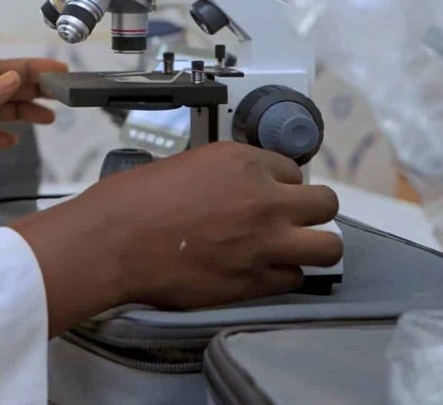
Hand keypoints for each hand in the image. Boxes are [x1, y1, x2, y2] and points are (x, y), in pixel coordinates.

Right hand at [12, 142, 342, 334]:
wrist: (113, 242)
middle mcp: (264, 198)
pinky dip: (282, 275)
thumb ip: (222, 175)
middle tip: (292, 219)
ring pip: (328, 246)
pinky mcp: (256, 280)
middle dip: (311, 211)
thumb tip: (234, 190)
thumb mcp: (184, 165)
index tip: (269, 193)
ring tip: (294, 249)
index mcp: (242, 161)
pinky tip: (261, 270)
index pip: (292, 169)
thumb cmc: (132, 201)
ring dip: (313, 246)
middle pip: (324, 203)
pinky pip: (294, 278)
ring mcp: (266, 242)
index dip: (280, 183)